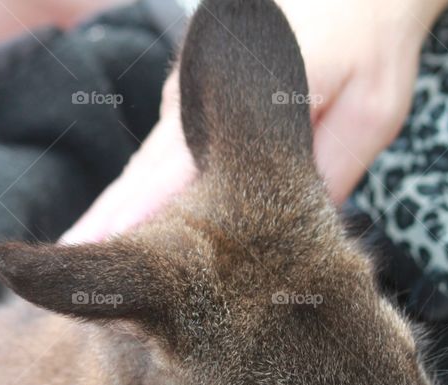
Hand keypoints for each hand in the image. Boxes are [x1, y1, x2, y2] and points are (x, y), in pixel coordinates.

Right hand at [61, 0, 447, 242]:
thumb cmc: (371, 40)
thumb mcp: (369, 113)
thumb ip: (330, 173)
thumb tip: (297, 241)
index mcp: (228, 97)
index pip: (167, 173)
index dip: (129, 219)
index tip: (89, 254)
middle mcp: (193, 99)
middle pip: (141, 176)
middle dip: (109, 228)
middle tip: (76, 280)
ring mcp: (190, 99)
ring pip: (150, 170)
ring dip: (124, 216)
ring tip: (89, 267)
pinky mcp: (197, 104)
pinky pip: (166, 160)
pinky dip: (148, 197)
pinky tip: (135, 233)